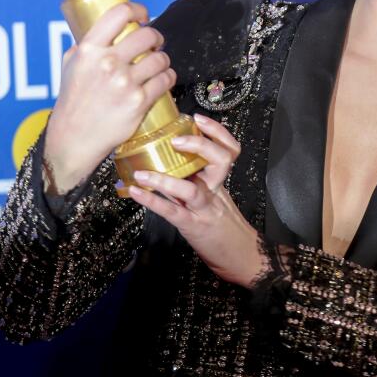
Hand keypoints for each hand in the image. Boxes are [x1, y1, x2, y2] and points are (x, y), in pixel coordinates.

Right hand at [44, 2, 174, 193]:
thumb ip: (85, 45)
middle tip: (155, 44)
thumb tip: (104, 29)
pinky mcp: (138, 101)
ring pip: (161, 58)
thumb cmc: (72, 102)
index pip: (120, 13)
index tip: (143, 16)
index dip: (138, 10)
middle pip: (147, 35)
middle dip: (156, 38)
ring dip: (163, 60)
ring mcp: (124, 82)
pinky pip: (166, 80)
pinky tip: (163, 79)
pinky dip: (168, 77)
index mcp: (89, 49)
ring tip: (158, 65)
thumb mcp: (69, 66)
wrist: (74, 138)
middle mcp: (107, 62)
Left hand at [127, 113, 264, 287]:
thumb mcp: (215, 198)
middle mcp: (215, 191)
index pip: (228, 150)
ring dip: (165, 179)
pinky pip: (172, 212)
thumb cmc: (224, 227)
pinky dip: (152, 201)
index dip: (217, 132)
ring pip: (192, 190)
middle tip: (176, 138)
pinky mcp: (193, 227)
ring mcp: (205, 209)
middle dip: (201, 145)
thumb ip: (196, 180)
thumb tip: (166, 161)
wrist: (241, 257)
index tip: (197, 119)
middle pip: (220, 161)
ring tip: (142, 172)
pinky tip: (135, 193)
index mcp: (220, 181)